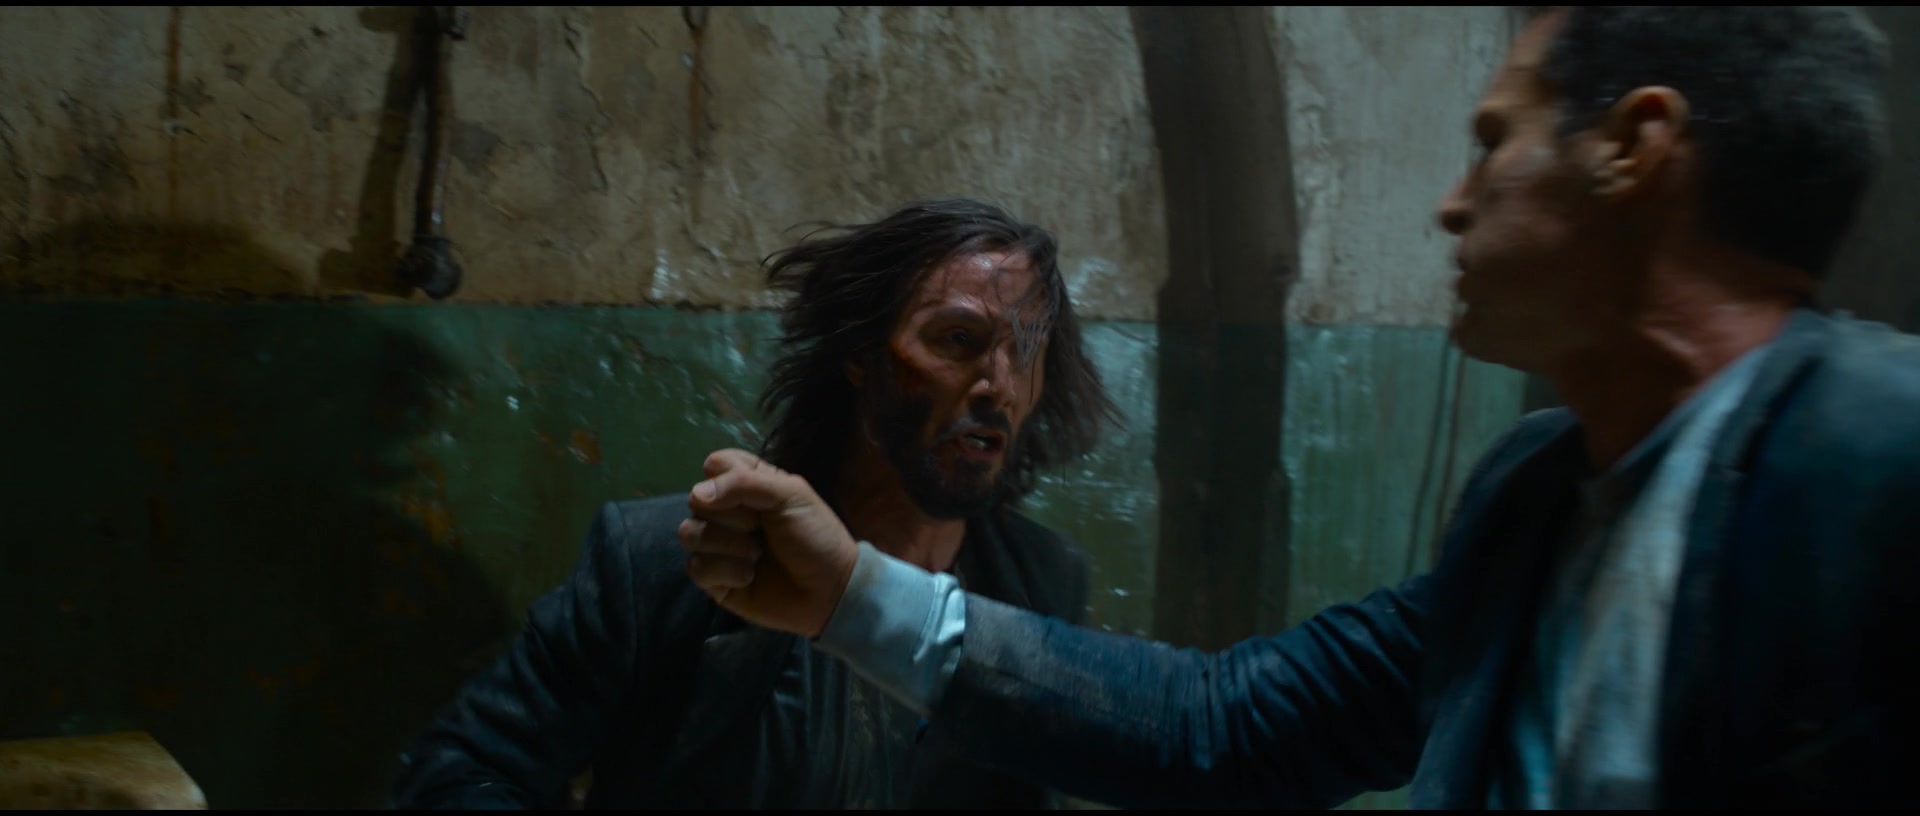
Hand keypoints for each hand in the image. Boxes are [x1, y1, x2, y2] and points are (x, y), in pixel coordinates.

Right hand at [679, 449, 859, 637]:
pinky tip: (750, 576)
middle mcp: (726, 511)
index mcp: (747, 484)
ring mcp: (717, 545)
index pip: (715, 465)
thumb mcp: (791, 495)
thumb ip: (744, 483)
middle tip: (761, 529)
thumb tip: (696, 493)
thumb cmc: (815, 536)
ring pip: (690, 533)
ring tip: (757, 555)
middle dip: (733, 517)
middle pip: (696, 500)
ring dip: (728, 545)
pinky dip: (725, 571)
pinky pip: (695, 567)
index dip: (727, 480)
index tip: (754, 496)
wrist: (829, 590)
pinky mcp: (713, 578)